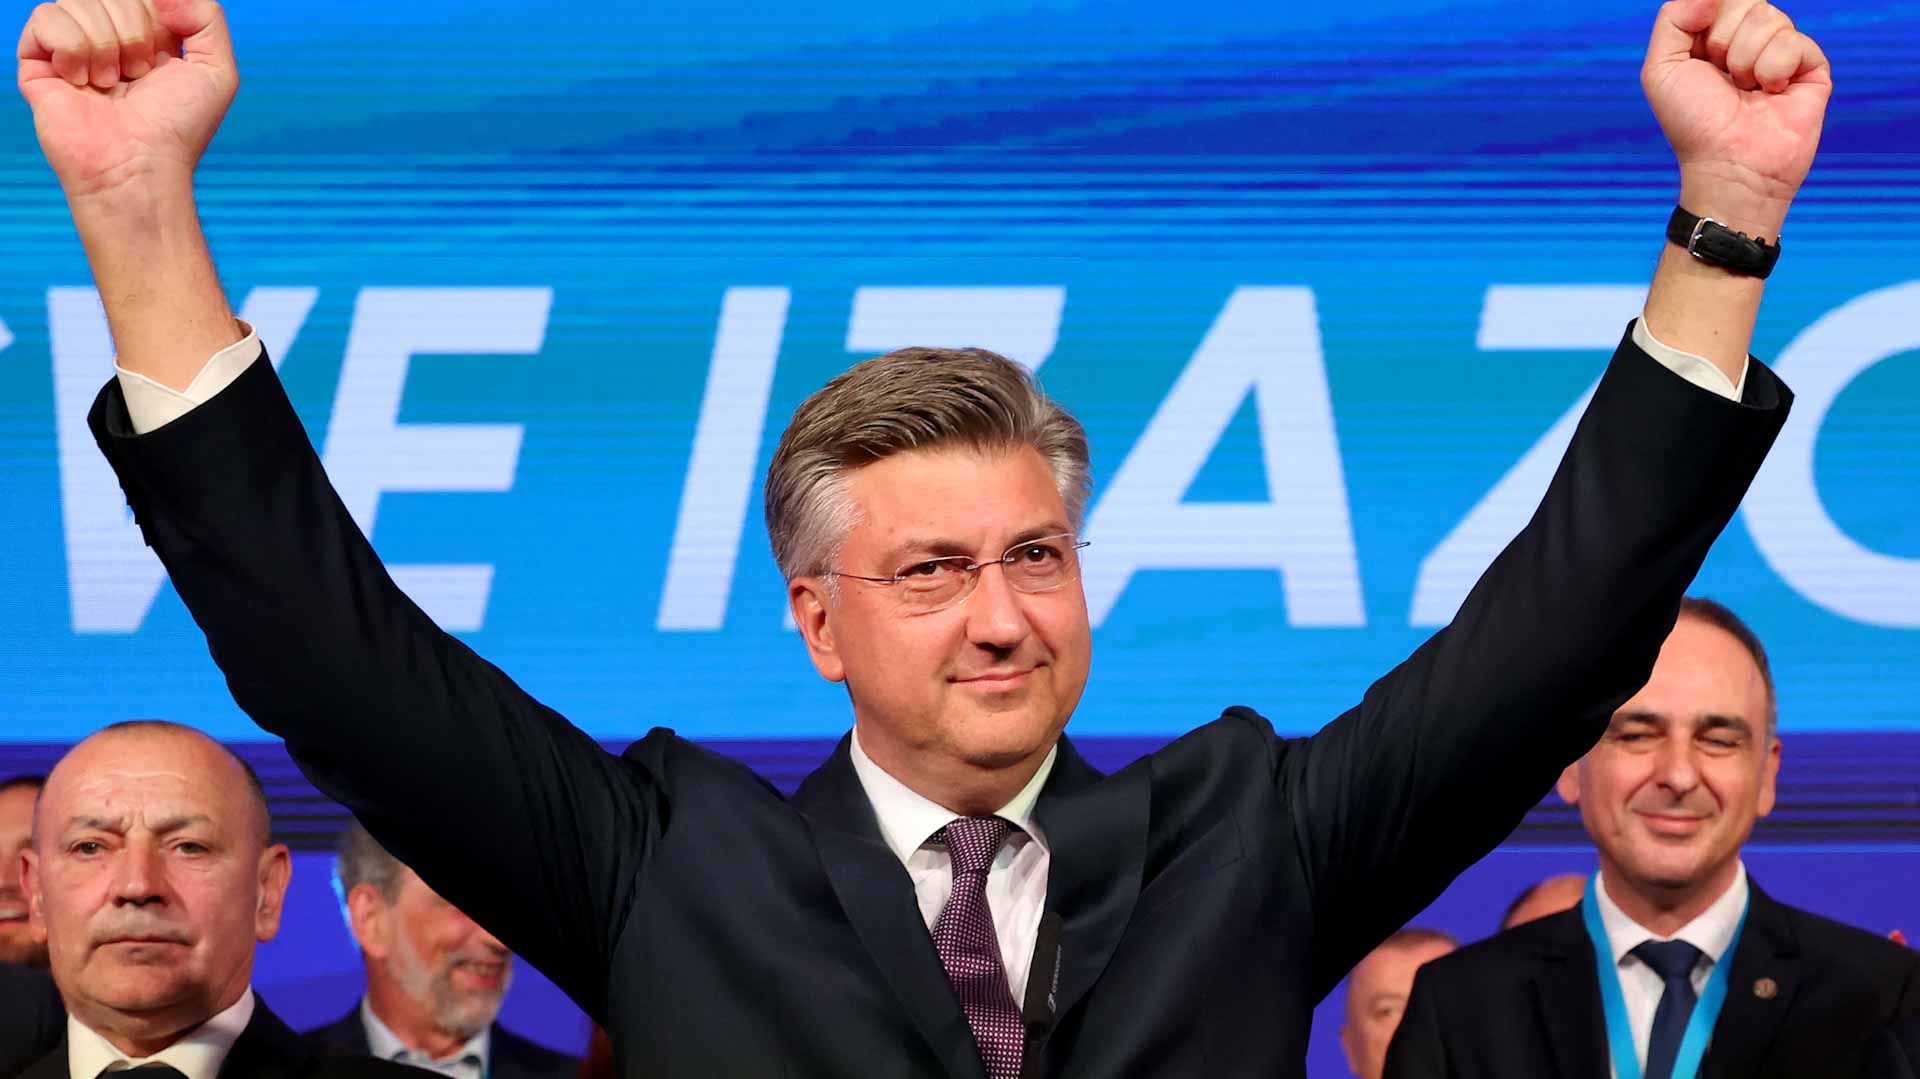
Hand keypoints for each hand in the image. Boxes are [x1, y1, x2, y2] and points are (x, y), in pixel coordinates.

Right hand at [16, 0, 236, 199]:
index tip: (162, 58)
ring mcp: (70, 46)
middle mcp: (106, 35)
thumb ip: (205, 16)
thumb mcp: (216, 70)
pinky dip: (72, 50)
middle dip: (134, 35)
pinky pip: (47, 17)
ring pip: (80, 1)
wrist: (138, 165)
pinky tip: (81, 83)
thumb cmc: (177, 128)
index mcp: (146, 33)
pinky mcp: (36, 59)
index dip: (156, 21)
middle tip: (137, 78)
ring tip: (111, 85)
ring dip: (105, 47)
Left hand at [1641, 0, 1831, 237]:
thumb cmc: (1694, 123)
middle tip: (1722, 77)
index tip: (1701, 54)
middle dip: (1724, 40)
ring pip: (1769, 17)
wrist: (1729, 164)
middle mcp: (1749, 40)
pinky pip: (1794, 41)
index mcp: (1714, 36)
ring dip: (1746, 60)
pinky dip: (1774, 70)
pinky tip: (1771, 94)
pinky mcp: (1811, 66)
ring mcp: (1782, 51)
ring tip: (1745, 90)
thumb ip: (1674, 18)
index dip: (1707, 18)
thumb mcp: (1661, 68)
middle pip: (1745, 1)